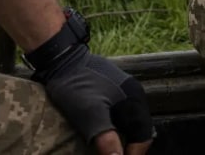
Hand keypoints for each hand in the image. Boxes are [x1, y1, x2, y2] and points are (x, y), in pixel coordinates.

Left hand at [36, 45, 154, 153]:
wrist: (61, 59)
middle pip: (139, 130)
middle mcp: (134, 94)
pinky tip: (106, 135)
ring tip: (111, 150)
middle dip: (130, 148)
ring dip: (123, 139)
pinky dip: (117, 129)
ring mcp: (124, 90)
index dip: (134, 154)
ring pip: (130, 123)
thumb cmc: (76, 86)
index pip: (143, 136)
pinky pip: (121, 115)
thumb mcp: (91, 115)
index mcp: (134, 99)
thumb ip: (107, 140)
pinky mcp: (113, 90)